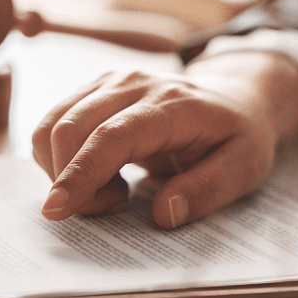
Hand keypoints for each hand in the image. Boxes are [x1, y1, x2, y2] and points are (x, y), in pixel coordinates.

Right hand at [32, 50, 297, 228]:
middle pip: (70, 130)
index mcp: (172, 104)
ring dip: (65, 171)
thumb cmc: (238, 134)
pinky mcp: (94, 90)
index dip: (81, 173)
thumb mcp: (245, 167)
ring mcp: (109, 83)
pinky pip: (53, 126)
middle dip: (73, 182)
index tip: (56, 209)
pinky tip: (104, 173)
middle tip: (115, 207)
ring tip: (114, 190)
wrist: (235, 95)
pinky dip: (63, 160)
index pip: (111, 137)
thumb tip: (163, 214)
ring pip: (53, 126)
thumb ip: (208, 190)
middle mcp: (133, 83)